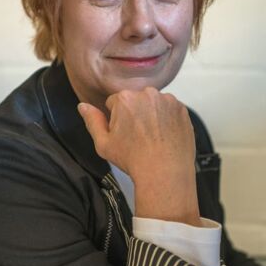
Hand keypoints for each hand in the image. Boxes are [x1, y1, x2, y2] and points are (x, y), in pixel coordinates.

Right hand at [77, 87, 200, 225]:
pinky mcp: (182, 109)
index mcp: (125, 98)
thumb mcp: (104, 144)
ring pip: (154, 104)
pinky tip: (165, 136)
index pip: (114, 102)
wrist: (165, 172)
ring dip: (152, 114)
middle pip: (136, 100)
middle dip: (135, 113)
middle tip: (138, 136)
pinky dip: (167, 119)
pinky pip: (170, 110)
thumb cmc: (133, 159)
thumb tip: (83, 106)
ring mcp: (168, 100)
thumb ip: (92, 121)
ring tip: (153, 137)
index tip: (123, 133)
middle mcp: (147, 93)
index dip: (117, 118)